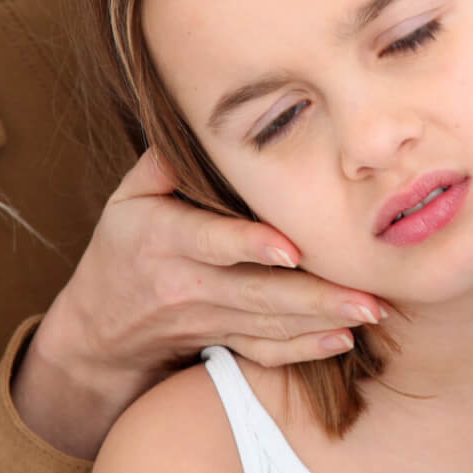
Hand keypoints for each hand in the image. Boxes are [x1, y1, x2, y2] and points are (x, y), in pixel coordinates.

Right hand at [11, 151, 383, 457]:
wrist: (99, 328)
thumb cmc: (124, 246)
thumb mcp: (127, 197)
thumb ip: (163, 162)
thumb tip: (205, 120)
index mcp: (164, 238)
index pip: (210, 242)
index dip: (249, 245)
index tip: (292, 249)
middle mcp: (187, 284)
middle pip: (256, 293)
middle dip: (316, 296)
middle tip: (369, 295)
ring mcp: (207, 320)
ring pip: (270, 325)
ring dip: (324, 320)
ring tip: (373, 310)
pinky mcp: (222, 343)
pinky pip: (266, 352)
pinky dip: (306, 350)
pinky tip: (344, 338)